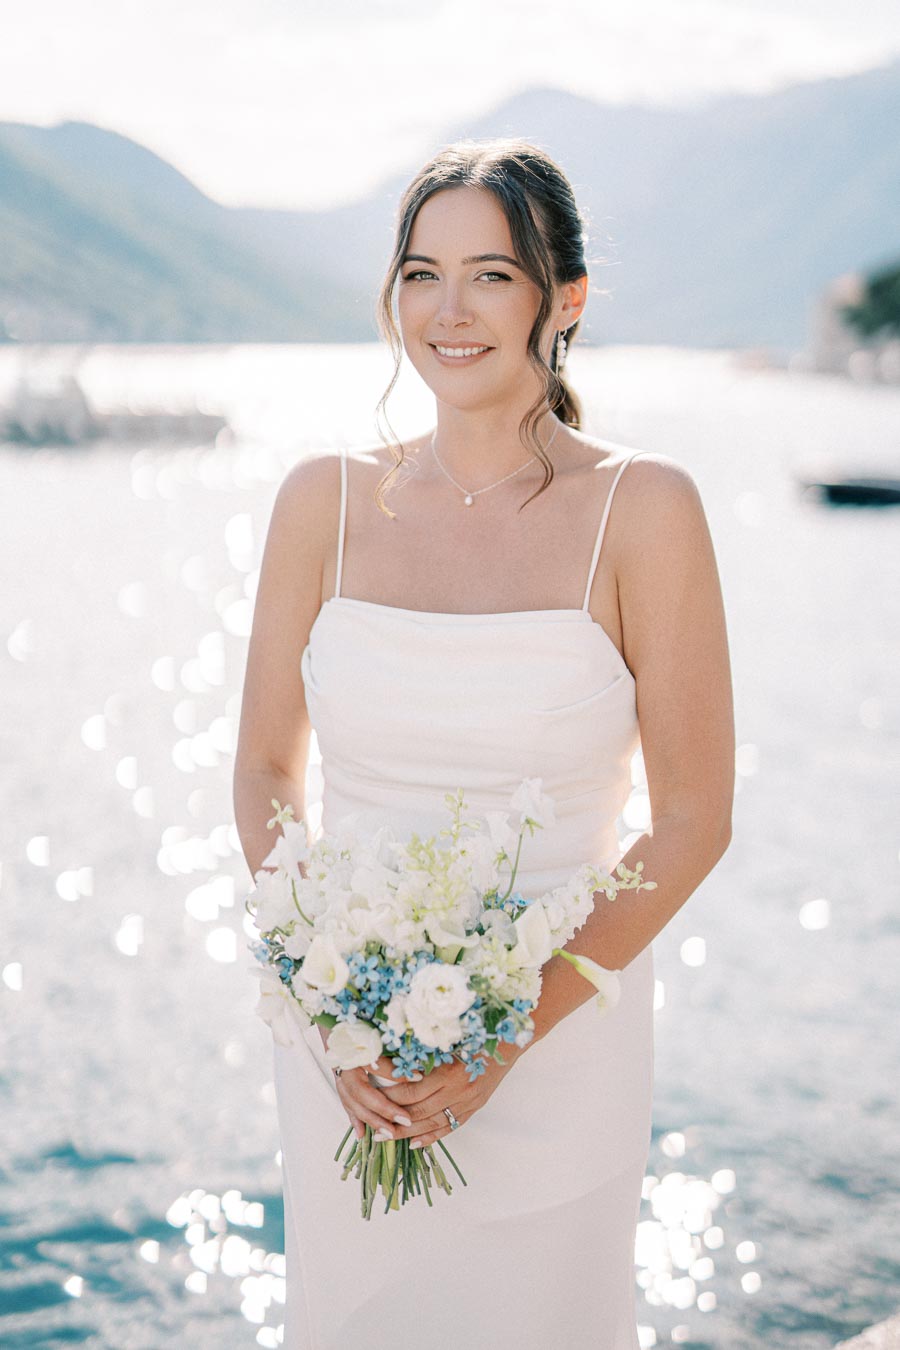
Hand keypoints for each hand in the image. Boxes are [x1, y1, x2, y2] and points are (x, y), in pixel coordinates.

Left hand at [318, 1025, 523, 1148]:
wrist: (512, 1040)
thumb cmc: (479, 1031)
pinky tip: (413, 1144)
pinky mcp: (473, 1109)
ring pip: (429, 1124)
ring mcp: (466, 1103)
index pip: (408, 1087)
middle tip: (368, 1118)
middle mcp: (457, 1091)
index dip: (386, 1088)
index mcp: (448, 1070)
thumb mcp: (450, 1037)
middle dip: (389, 1115)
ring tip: (383, 1136)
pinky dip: (429, 1138)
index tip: (368, 1085)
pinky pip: (448, 1128)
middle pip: (415, 1109)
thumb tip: (391, 1053)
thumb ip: (424, 1048)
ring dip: (404, 1132)